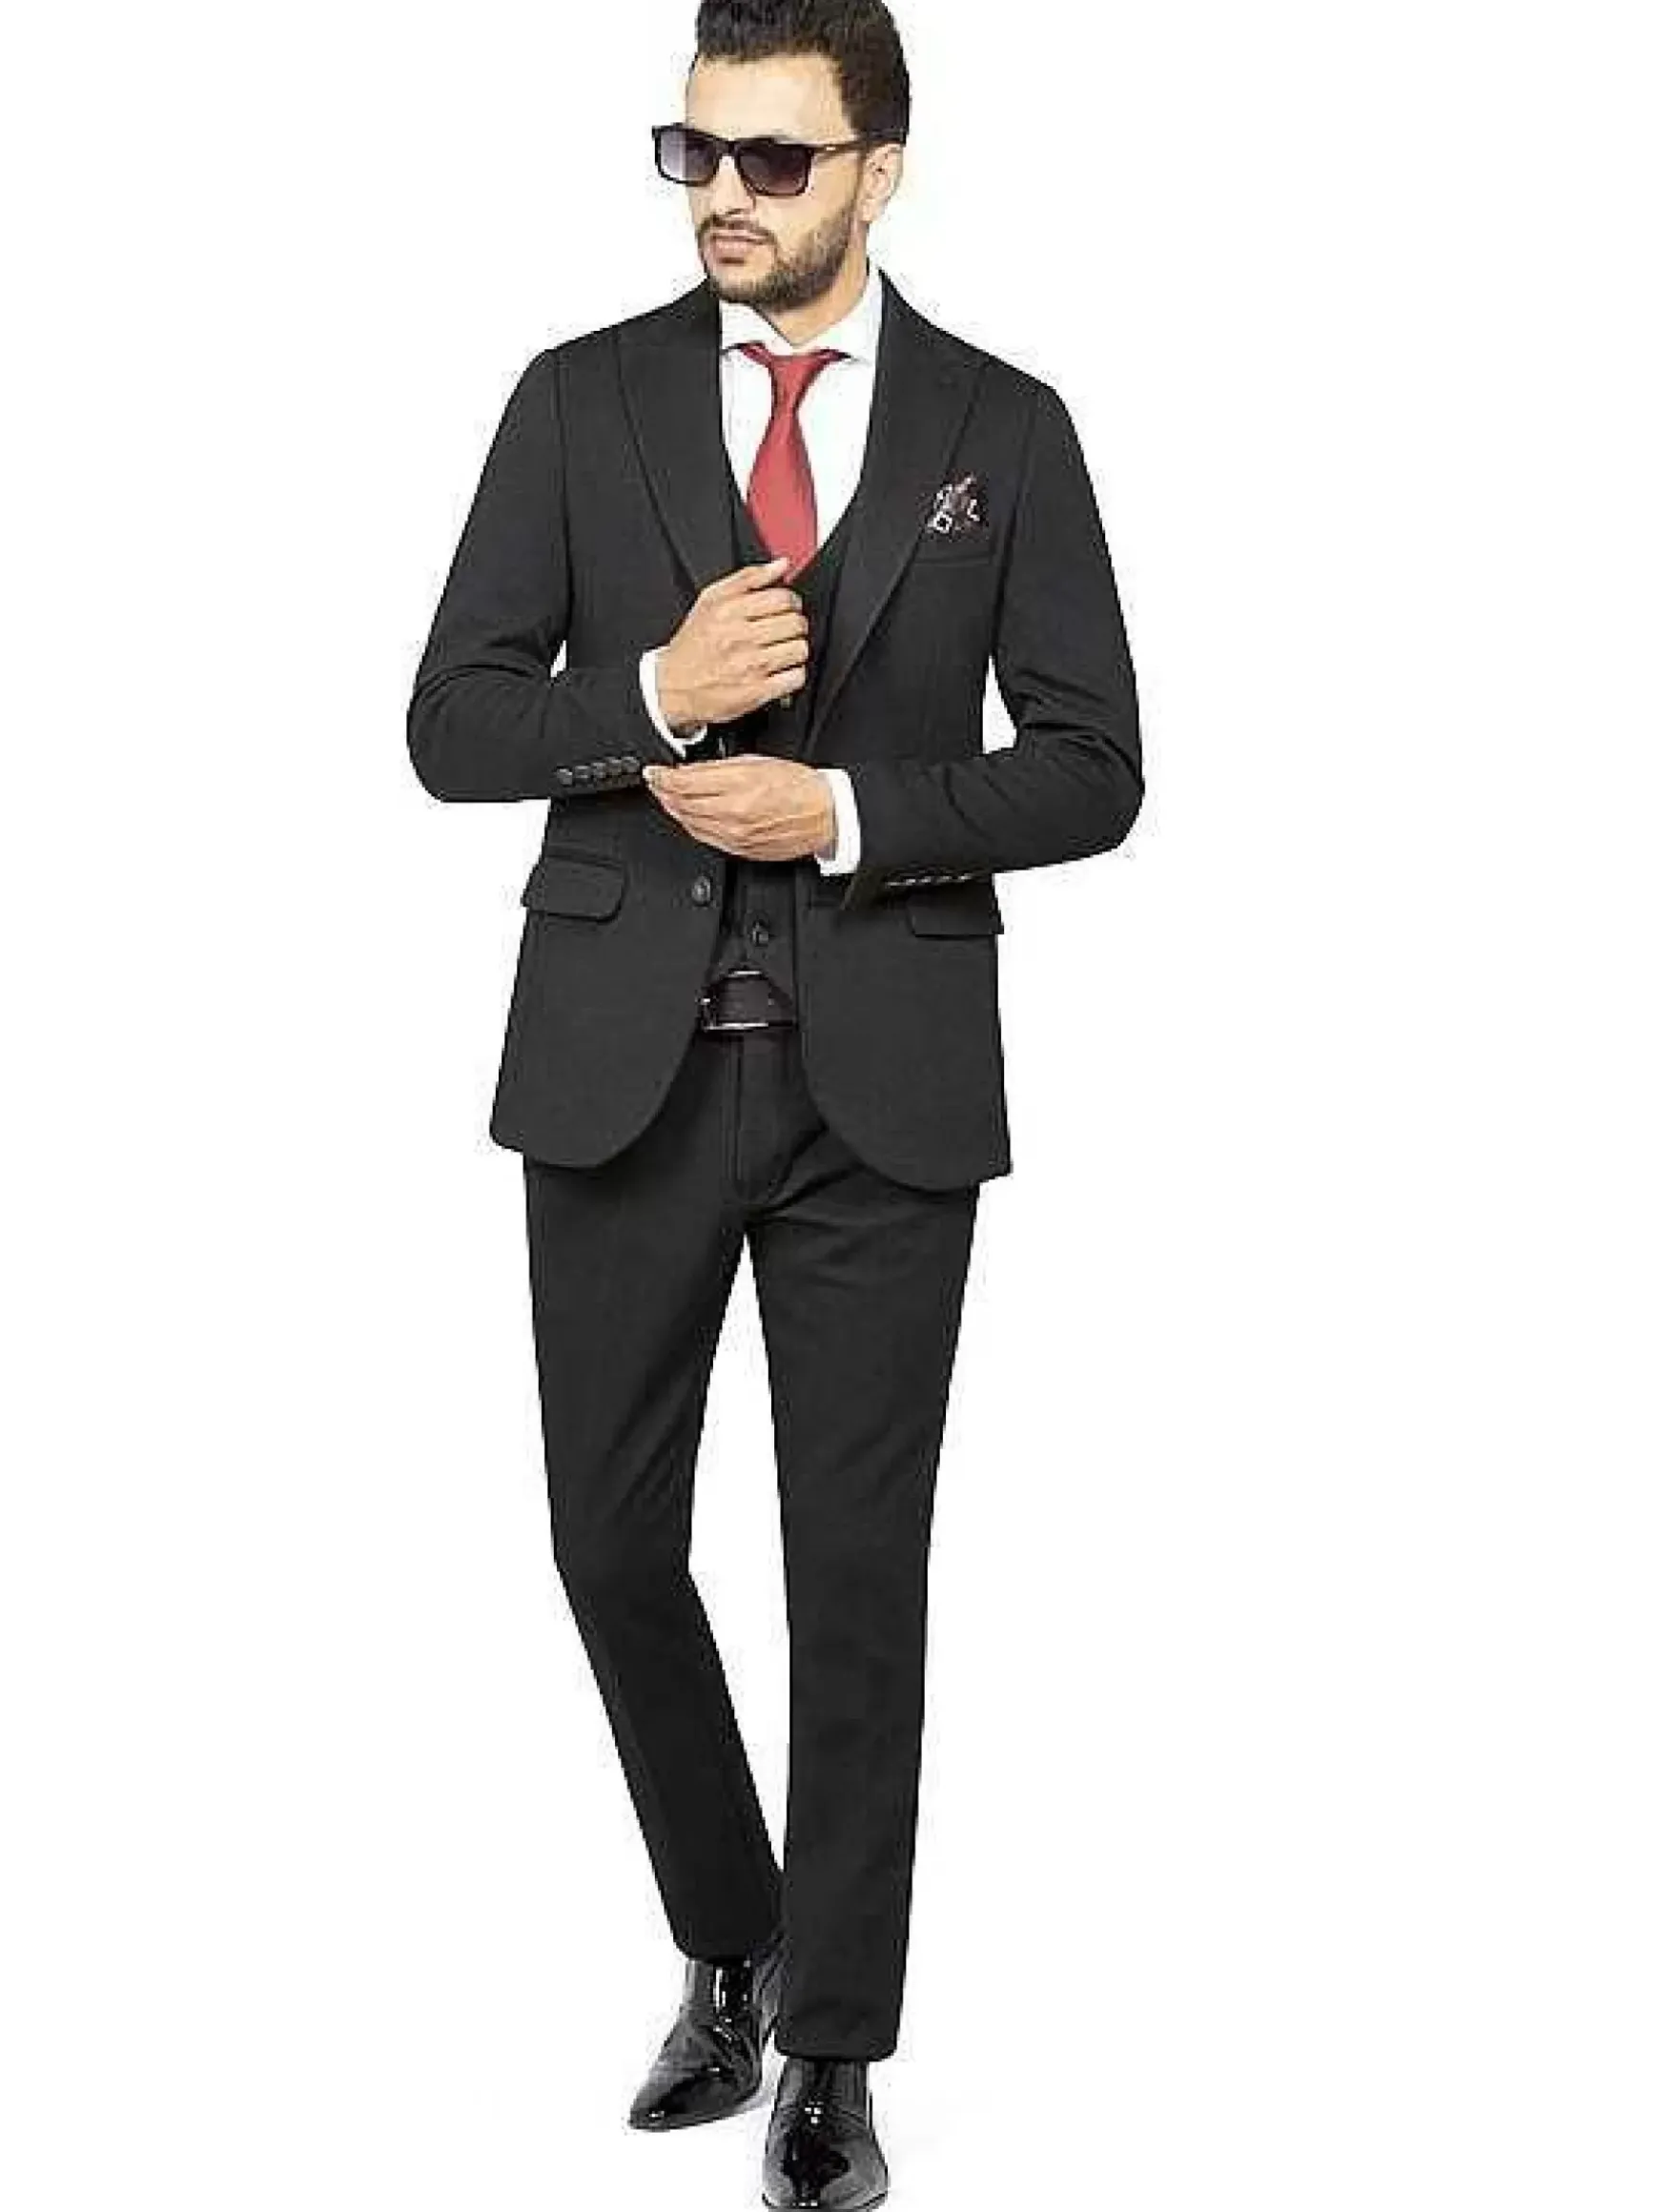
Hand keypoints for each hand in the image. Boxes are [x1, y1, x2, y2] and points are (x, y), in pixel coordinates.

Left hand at [642, 755, 837, 862]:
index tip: (654, 772)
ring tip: (666, 798)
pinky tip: (687, 817)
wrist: (825, 815)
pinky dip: (691, 826)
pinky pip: (705, 839)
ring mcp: (735, 835)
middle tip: (655, 783)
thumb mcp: (759, 762)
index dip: (663, 777)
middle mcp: (733, 814)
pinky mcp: (740, 849)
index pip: (685, 783)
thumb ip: (721, 768)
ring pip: (690, 824)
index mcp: (738, 788)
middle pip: (682, 805)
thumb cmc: (801, 788)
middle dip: (664, 793)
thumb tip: (692, 770)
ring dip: (674, 810)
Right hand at [656, 557, 808, 728]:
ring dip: (795, 650)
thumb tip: (781, 565)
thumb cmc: (694, 644)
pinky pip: (795, 677)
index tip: (786, 608)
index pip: (783, 597)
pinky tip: (780, 672)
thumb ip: (748, 578)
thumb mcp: (711, 599)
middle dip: (794, 626)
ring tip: (781, 651)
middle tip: (783, 631)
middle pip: (795, 623)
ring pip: (799, 649)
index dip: (791, 601)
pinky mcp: (756, 692)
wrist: (673, 685)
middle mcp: (740, 637)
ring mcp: (749, 666)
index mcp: (729, 611)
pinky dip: (793, 675)